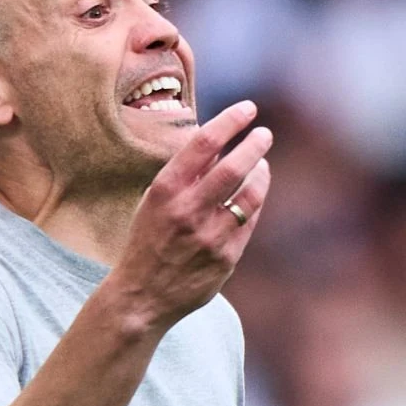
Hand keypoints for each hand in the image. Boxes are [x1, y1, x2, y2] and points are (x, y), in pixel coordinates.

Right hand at [108, 100, 271, 332]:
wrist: (142, 296)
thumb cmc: (148, 240)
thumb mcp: (154, 201)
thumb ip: (185, 174)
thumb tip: (219, 141)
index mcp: (165, 191)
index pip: (204, 143)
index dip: (230, 120)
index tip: (248, 109)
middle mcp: (188, 211)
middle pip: (233, 167)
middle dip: (254, 144)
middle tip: (264, 134)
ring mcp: (209, 236)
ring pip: (249, 194)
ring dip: (261, 173)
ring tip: (262, 164)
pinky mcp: (226, 258)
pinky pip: (249, 221)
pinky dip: (255, 201)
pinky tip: (253, 193)